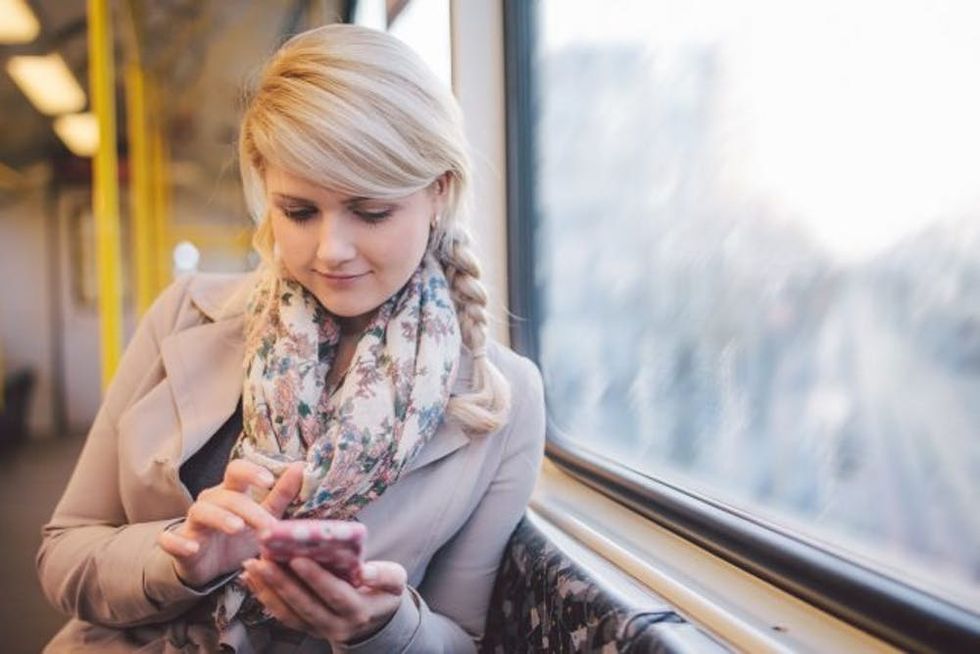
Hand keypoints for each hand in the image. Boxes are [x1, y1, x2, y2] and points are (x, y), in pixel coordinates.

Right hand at [158, 461, 303, 587]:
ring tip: (237, 528)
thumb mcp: (264, 516)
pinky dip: (178, 541)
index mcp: (232, 491)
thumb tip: (300, 467)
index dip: (250, 472)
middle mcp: (211, 501)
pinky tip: (192, 547)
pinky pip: (170, 539)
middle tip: (267, 527)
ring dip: (220, 518)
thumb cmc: (240, 536)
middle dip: (249, 510)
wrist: (212, 567)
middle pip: (227, 496)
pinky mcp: (179, 544)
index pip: (236, 470)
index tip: (268, 481)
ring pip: (201, 511)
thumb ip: (281, 494)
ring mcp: (193, 522)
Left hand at [241, 556, 406, 643]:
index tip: (297, 558)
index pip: (334, 594)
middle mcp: (335, 625)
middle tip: (262, 559)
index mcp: (358, 611)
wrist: (375, 620)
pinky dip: (264, 596)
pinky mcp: (304, 628)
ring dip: (267, 589)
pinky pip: (281, 615)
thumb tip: (364, 570)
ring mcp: (317, 630)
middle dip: (281, 582)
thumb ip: (383, 575)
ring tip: (252, 565)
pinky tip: (252, 577)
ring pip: (288, 612)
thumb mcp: (394, 580)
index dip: (315, 578)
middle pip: (304, 605)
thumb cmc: (383, 591)